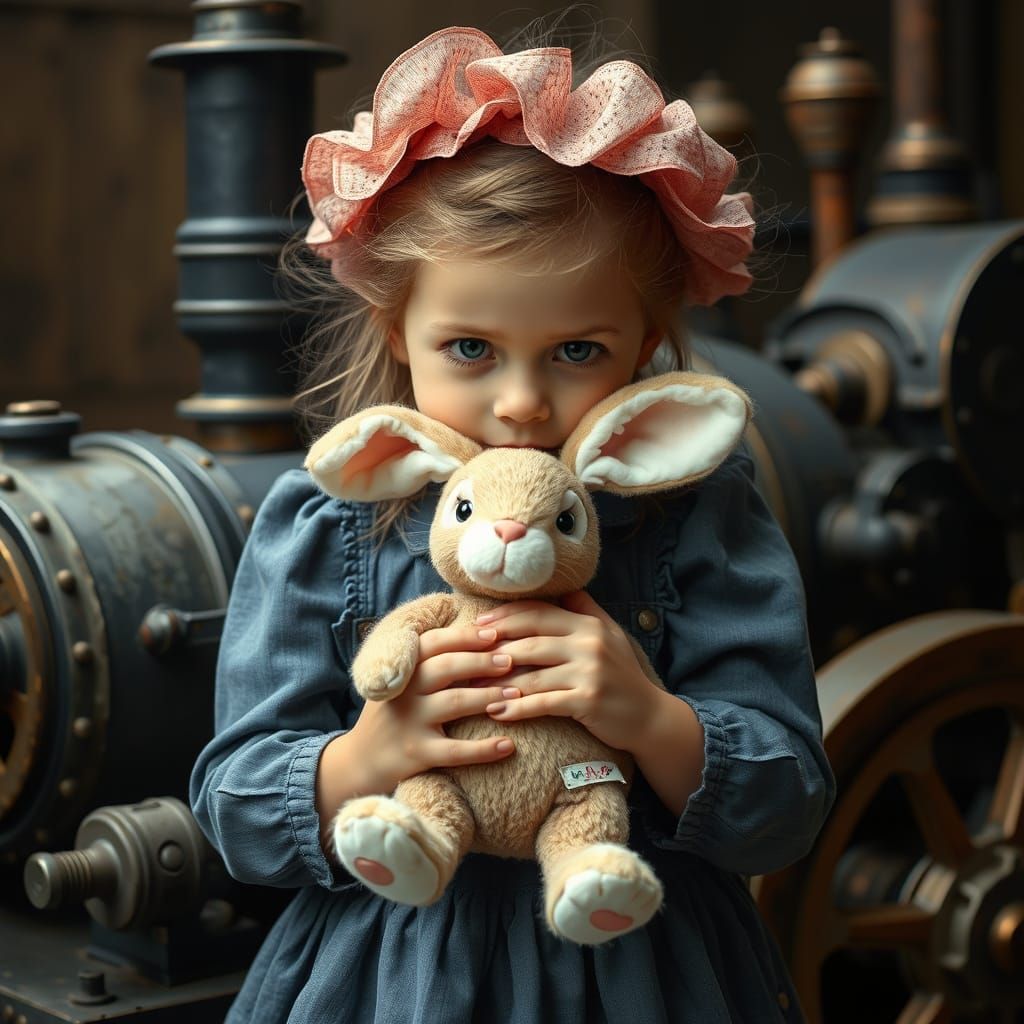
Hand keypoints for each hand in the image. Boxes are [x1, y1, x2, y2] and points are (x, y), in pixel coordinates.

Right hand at [316, 624, 516, 830]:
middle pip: (447, 667)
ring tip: (517, 694)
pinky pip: (456, 751)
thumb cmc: (393, 713)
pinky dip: (484, 748)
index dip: (465, 636)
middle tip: (512, 659)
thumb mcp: (400, 682)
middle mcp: (404, 692)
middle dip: (482, 661)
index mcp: (402, 669)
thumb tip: (476, 632)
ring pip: (455, 703)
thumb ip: (428, 661)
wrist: (359, 761)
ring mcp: (409, 723)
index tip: (494, 633)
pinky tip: (509, 745)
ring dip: (490, 696)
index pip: (434, 643)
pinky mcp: (417, 754)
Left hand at [478, 591, 663, 754]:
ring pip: (533, 672)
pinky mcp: (588, 700)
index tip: (478, 625)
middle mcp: (589, 643)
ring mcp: (589, 671)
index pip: (539, 612)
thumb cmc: (623, 675)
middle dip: (495, 645)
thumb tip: (563, 588)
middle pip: (530, 638)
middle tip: (466, 654)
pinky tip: (497, 713)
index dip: (506, 617)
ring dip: (499, 681)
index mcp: (588, 624)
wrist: (650, 717)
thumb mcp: (610, 634)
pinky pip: (544, 702)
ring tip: (472, 687)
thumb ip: (585, 609)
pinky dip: (517, 708)